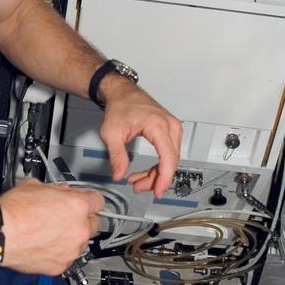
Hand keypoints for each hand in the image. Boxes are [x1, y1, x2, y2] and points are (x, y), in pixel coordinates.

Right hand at [0, 178, 102, 274]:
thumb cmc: (14, 211)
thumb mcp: (35, 186)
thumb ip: (55, 189)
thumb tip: (61, 191)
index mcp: (77, 206)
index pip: (98, 201)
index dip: (89, 200)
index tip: (84, 202)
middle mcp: (79, 229)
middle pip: (94, 224)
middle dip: (82, 220)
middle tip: (66, 218)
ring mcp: (71, 250)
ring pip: (81, 243)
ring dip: (72, 238)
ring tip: (52, 234)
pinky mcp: (61, 266)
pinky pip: (67, 258)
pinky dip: (59, 253)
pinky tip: (45, 246)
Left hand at [97, 79, 181, 198]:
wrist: (122, 93)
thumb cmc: (120, 106)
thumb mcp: (112, 133)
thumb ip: (117, 156)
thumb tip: (119, 174)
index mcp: (158, 125)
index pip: (168, 158)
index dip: (164, 178)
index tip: (158, 191)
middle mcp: (170, 126)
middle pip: (170, 162)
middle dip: (155, 179)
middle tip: (138, 187)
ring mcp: (172, 128)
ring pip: (170, 160)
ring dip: (156, 174)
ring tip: (137, 181)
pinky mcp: (170, 131)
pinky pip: (168, 154)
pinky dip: (158, 166)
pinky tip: (145, 173)